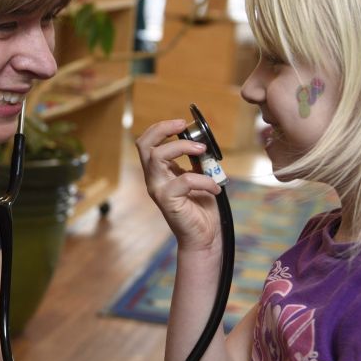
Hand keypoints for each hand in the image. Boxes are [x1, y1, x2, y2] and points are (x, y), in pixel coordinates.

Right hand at [135, 119, 222, 250]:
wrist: (204, 236)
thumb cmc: (202, 208)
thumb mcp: (200, 177)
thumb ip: (197, 161)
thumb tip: (203, 141)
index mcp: (159, 171)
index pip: (148, 143)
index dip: (161, 128)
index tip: (181, 123)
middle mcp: (153, 178)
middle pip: (144, 144)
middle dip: (162, 129)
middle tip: (183, 125)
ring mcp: (158, 189)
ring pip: (157, 157)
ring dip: (182, 147)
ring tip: (202, 150)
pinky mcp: (167, 200)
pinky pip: (184, 180)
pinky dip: (204, 180)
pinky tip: (216, 188)